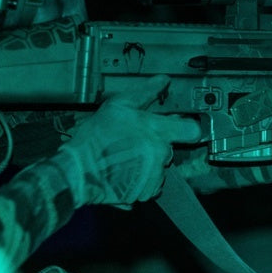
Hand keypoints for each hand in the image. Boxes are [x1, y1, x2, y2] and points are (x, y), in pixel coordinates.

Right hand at [58, 75, 199, 206]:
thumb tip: (164, 80)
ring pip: (160, 166)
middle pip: (170, 148)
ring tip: (126, 157)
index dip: (186, 127)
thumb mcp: (119, 105)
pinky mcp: (147, 192)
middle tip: (135, 141)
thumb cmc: (97, 137)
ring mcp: (155, 175)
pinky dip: (142, 179)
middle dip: (157, 144)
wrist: (79, 170)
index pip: (192, 130)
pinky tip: (125, 171)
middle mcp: (161, 154)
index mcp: (158, 131)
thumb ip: (146, 92)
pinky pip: (152, 183)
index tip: (178, 127)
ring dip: (148, 162)